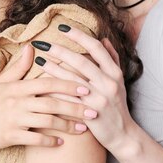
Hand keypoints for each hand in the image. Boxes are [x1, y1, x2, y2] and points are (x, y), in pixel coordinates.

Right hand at [0, 45, 97, 149]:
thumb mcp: (2, 82)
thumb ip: (19, 66)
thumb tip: (32, 46)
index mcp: (18, 87)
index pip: (47, 83)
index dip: (68, 84)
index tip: (87, 87)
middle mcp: (17, 102)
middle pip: (52, 103)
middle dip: (75, 107)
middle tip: (94, 110)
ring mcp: (13, 119)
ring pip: (47, 122)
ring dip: (67, 126)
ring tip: (84, 129)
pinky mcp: (10, 136)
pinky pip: (35, 139)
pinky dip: (50, 141)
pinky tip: (62, 143)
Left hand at [32, 27, 134, 150]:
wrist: (123, 135)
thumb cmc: (117, 105)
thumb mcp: (119, 80)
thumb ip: (112, 58)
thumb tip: (102, 38)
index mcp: (114, 73)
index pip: (96, 48)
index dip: (79, 36)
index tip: (63, 27)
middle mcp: (108, 83)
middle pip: (81, 61)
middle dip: (60, 50)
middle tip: (43, 43)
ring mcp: (99, 99)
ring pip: (72, 80)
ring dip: (53, 69)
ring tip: (39, 60)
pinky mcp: (89, 114)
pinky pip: (68, 99)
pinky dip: (55, 91)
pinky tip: (42, 85)